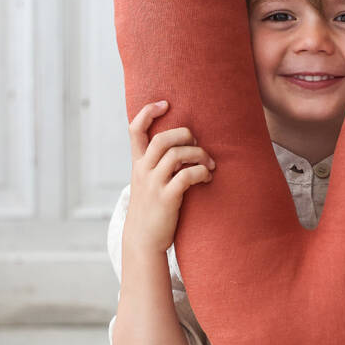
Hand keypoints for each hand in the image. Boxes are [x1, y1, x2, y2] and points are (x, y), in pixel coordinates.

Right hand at [124, 100, 215, 253]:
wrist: (143, 241)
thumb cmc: (151, 210)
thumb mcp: (147, 183)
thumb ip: (157, 165)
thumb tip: (181, 148)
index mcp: (138, 164)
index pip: (135, 130)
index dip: (148, 112)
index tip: (165, 104)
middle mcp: (143, 171)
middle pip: (162, 139)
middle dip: (185, 135)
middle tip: (197, 144)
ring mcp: (154, 184)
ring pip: (177, 155)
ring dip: (199, 155)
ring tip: (209, 164)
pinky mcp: (167, 198)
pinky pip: (187, 176)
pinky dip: (201, 172)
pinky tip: (207, 177)